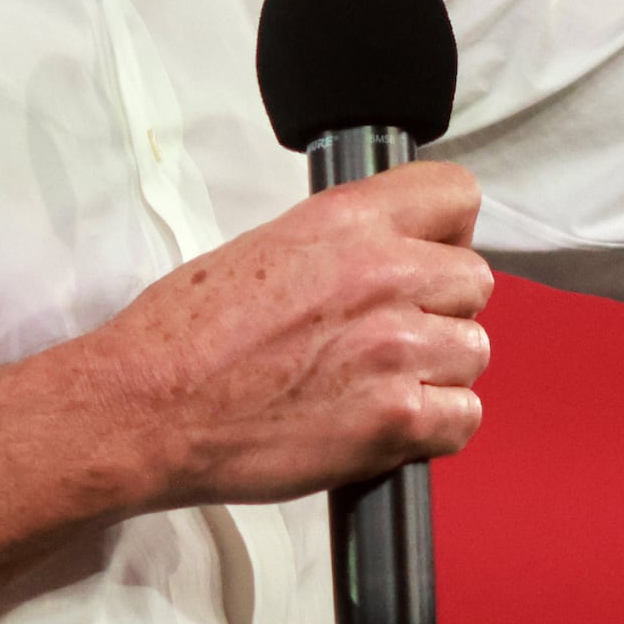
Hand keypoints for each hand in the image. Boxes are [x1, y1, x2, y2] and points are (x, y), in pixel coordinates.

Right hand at [72, 160, 492, 509]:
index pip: (455, 194)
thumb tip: (382, 257)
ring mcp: (394, 349)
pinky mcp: (396, 419)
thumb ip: (342, 245)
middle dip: (440, 308)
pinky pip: (462, 419)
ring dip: (438, 370)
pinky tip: (388, 424)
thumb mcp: (266, 245)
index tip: (432, 253)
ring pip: (473, 352)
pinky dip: (434, 429)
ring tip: (382, 383)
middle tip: (394, 333)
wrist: (150, 408)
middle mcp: (381, 275)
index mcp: (347, 221)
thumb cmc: (184, 337)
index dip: (449, 231)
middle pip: (473, 282)